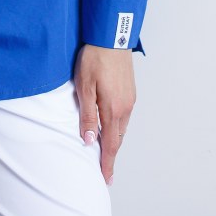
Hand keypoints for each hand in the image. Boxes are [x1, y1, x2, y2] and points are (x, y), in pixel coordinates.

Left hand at [73, 43, 135, 185]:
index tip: (105, 178)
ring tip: (105, 149)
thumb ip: (87, 115)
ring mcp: (130, 99)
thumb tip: (89, 141)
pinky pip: (124, 115)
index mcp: (113, 109)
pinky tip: (110, 124)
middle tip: (104, 168)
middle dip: (111, 154)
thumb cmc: (94, 59)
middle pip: (118, 138)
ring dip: (114, 139)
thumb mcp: (84, 87)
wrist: (111, 36)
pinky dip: (118, 125)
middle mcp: (126, 107)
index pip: (111, 144)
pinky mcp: (130, 90)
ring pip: (122, 127)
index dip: (107, 163)